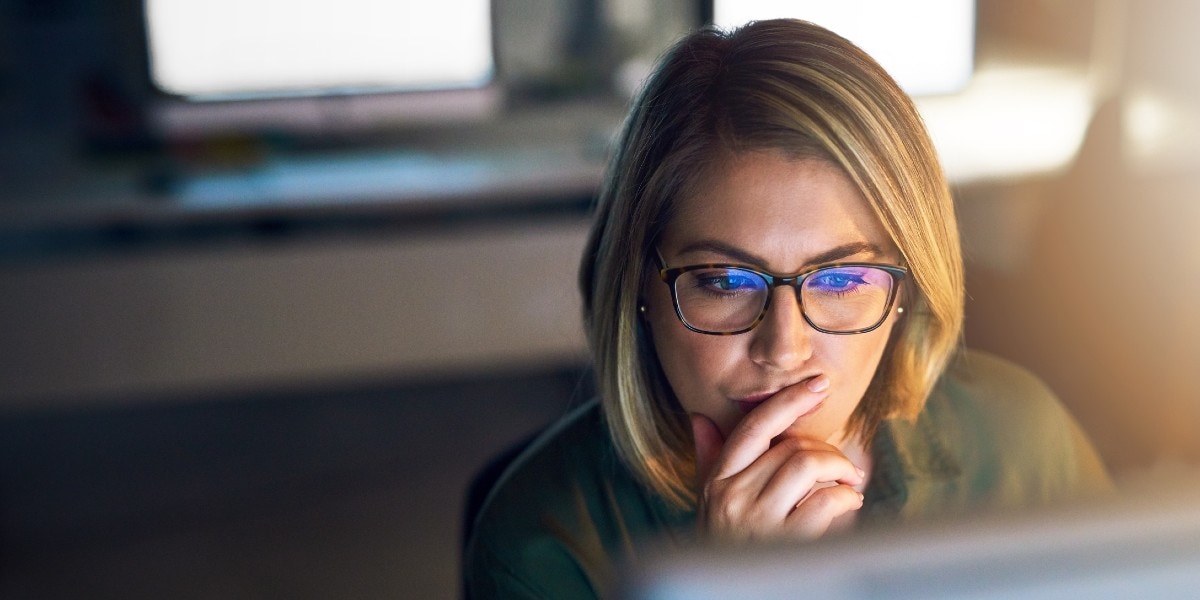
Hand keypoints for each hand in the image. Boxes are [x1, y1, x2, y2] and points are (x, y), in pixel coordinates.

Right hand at [691, 376, 864, 541]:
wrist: (723, 594)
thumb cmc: (722, 549)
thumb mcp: (708, 504)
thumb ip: (709, 461)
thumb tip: (699, 418)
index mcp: (716, 481)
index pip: (754, 427)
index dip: (788, 401)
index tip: (817, 385)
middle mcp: (732, 497)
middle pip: (790, 446)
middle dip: (827, 451)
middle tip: (843, 467)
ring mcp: (758, 521)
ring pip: (808, 465)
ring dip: (841, 470)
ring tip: (849, 484)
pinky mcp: (785, 544)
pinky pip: (826, 501)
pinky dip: (847, 499)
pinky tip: (849, 506)